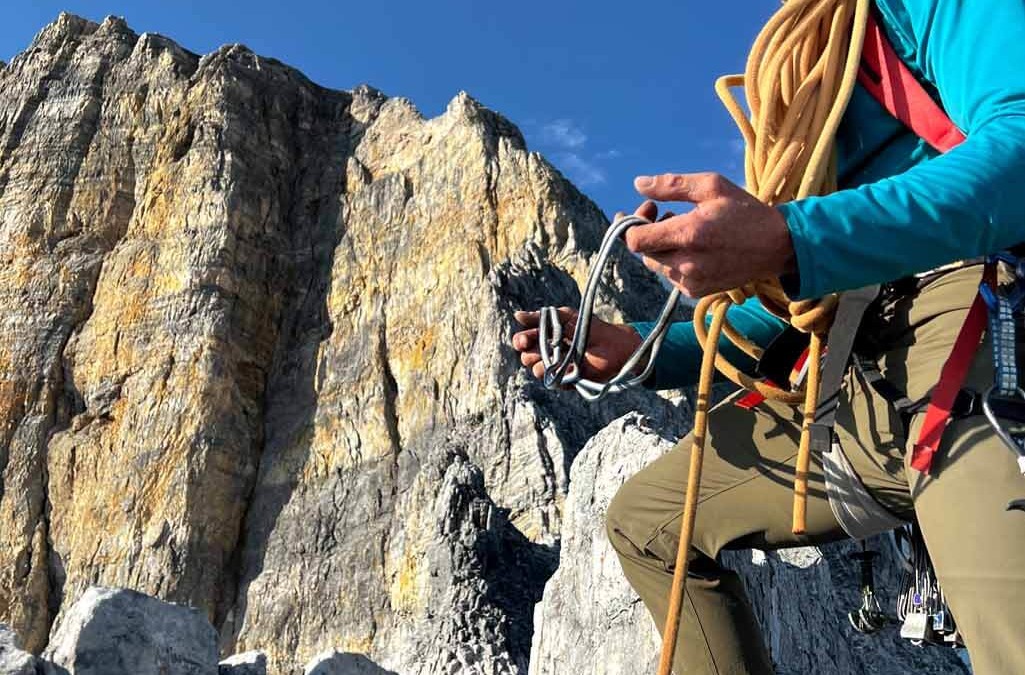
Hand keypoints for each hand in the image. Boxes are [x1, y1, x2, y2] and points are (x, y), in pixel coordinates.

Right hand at [511, 307, 643, 382]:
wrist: (615, 345)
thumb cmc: (591, 328)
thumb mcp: (567, 317)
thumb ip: (542, 317)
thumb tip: (517, 315)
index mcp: (545, 336)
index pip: (524, 340)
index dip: (521, 341)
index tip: (525, 340)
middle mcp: (548, 353)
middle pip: (526, 357)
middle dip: (530, 353)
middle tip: (541, 349)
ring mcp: (557, 368)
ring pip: (536, 371)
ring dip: (543, 364)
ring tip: (558, 357)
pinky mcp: (566, 381)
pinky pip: (553, 382)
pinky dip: (559, 374)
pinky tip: (570, 367)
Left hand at [623, 172, 795, 296]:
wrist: (777, 246)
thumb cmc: (745, 211)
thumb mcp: (712, 186)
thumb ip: (671, 185)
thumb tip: (638, 184)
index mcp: (688, 234)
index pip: (635, 240)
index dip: (634, 224)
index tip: (650, 209)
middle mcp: (686, 263)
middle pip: (644, 252)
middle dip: (651, 231)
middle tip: (670, 213)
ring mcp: (691, 281)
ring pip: (657, 265)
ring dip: (664, 247)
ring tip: (688, 230)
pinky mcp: (697, 292)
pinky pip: (672, 276)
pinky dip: (676, 262)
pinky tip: (697, 248)